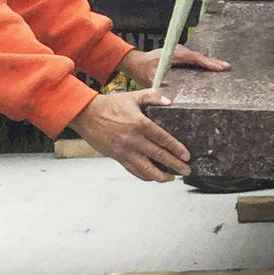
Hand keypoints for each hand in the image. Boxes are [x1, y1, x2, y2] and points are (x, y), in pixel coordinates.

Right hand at [69, 89, 190, 181]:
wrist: (87, 115)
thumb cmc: (110, 105)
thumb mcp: (133, 96)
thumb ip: (152, 96)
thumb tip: (169, 101)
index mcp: (140, 124)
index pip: (163, 139)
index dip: (177, 149)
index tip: (186, 156)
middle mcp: (134, 140)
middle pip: (159, 156)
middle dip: (175, 165)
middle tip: (186, 170)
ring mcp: (126, 151)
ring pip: (146, 169)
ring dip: (161, 176)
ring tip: (172, 177)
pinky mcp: (118, 157)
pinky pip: (134, 171)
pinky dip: (145, 176)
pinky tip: (154, 177)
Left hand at [117, 45, 229, 87]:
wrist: (136, 62)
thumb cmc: (142, 69)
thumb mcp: (151, 78)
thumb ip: (160, 86)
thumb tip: (168, 98)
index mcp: (175, 54)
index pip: (196, 58)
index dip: (209, 63)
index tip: (222, 67)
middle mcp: (179, 51)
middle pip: (200, 57)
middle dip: (214, 63)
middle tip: (228, 68)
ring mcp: (180, 52)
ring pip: (199, 57)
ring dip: (210, 63)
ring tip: (224, 69)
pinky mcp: (180, 55)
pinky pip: (195, 59)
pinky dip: (204, 63)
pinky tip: (212, 70)